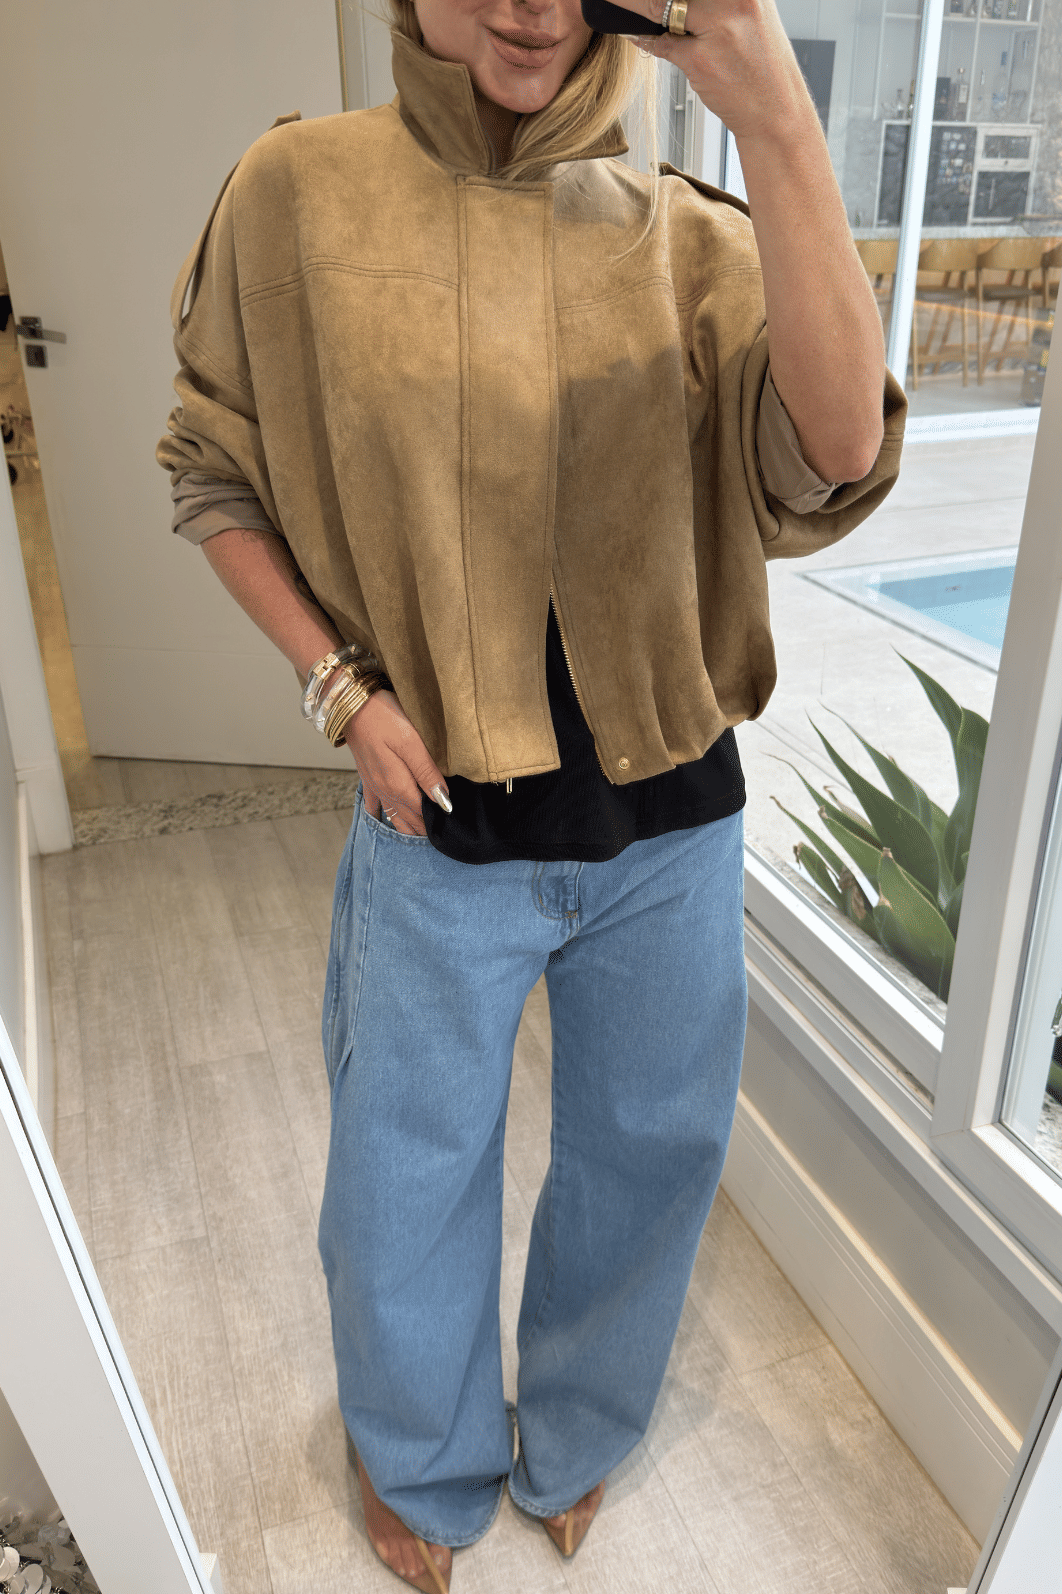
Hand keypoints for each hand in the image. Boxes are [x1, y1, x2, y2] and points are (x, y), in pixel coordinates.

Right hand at [342, 688, 449, 835]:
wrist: (351, 703)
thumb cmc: (384, 718)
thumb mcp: (411, 743)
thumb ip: (427, 774)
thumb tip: (444, 803)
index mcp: (398, 785)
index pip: (422, 814)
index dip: (437, 824)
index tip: (451, 833)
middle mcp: (385, 791)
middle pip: (408, 819)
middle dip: (423, 830)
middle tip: (441, 839)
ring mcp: (374, 785)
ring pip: (392, 816)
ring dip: (406, 827)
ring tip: (420, 837)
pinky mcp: (366, 775)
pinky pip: (373, 804)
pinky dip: (382, 816)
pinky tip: (386, 821)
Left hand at [621, 0, 818, 146]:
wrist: (776, 111)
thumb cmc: (760, 64)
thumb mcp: (748, 14)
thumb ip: (715, 1)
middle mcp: (735, 0)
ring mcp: (718, 28)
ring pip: (658, 5)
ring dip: (631, 4)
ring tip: (614, 1)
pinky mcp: (701, 60)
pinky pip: (659, 42)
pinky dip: (642, 37)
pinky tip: (633, 33)